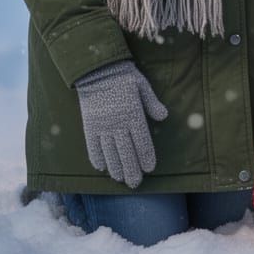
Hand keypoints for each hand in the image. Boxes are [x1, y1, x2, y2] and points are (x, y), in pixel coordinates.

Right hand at [74, 60, 167, 187]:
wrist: (96, 69)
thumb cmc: (123, 76)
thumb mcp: (142, 85)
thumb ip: (152, 102)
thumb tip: (164, 116)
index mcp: (133, 113)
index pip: (141, 141)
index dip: (145, 156)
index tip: (149, 169)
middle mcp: (117, 123)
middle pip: (126, 152)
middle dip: (132, 169)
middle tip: (136, 184)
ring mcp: (102, 125)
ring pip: (110, 152)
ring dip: (115, 168)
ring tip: (121, 179)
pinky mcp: (89, 125)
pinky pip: (92, 146)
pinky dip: (97, 158)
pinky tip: (101, 168)